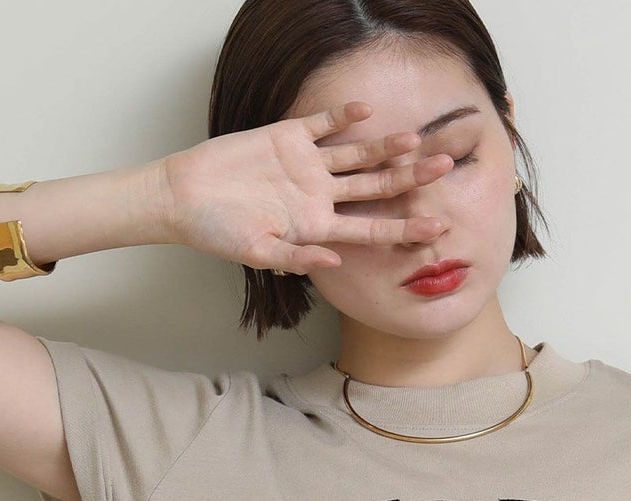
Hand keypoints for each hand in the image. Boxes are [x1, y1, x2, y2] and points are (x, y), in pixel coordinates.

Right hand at [160, 99, 453, 273]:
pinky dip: (342, 117)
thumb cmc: (216, 232)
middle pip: (375, 187)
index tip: (437, 227)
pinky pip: (322, 125)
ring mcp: (306, 165)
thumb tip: (334, 257)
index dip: (404, 228)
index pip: (371, 229)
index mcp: (317, 226)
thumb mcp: (257, 252)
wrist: (183, 196)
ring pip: (356, 155)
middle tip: (447, 167)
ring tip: (416, 138)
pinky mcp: (287, 137)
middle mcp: (319, 195)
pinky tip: (366, 112)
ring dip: (386, 147)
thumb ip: (297, 255)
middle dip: (411, 179)